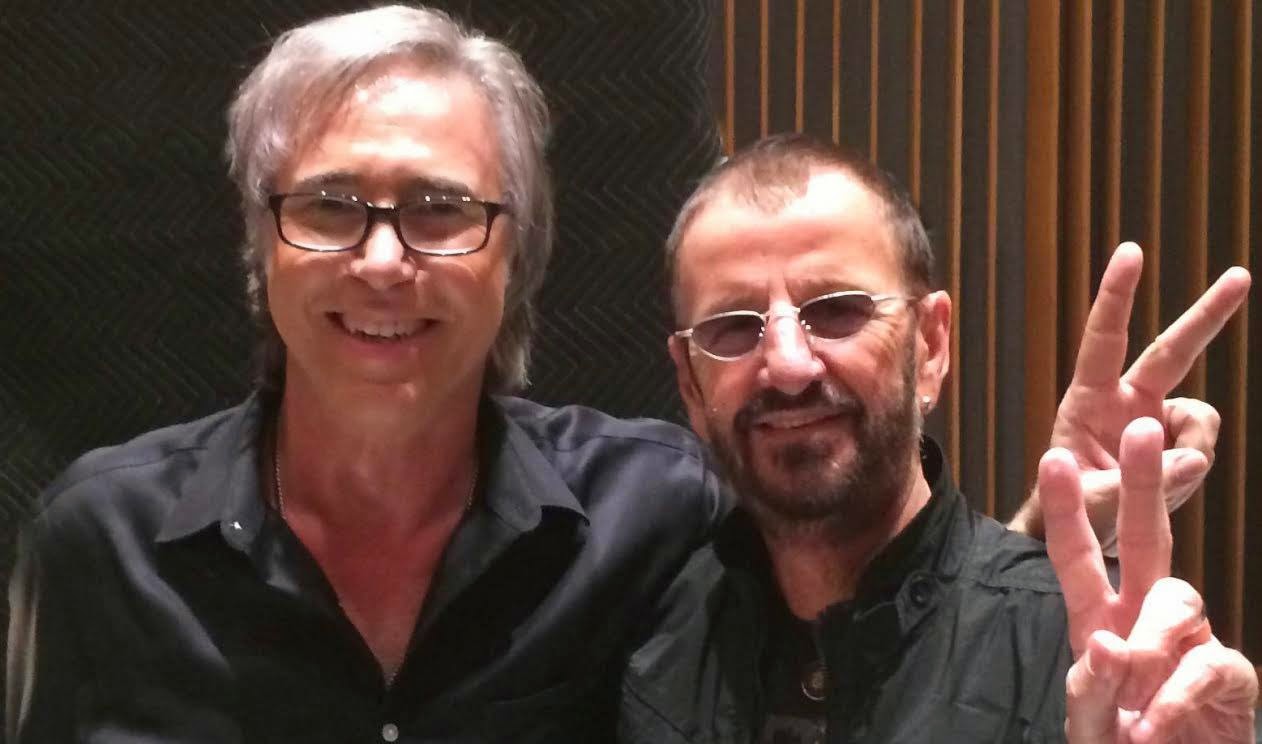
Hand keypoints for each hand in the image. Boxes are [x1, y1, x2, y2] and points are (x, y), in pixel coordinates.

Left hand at [1012, 242, 1249, 551]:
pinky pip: (1202, 449)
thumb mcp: (1094, 502)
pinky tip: (1164, 486)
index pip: (1104, 338)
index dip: (1117, 295)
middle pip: (1173, 351)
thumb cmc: (1070, 512)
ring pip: (1201, 420)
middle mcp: (1125, 401)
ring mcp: (1155, 421)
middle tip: (1240, 275)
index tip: (1131, 252)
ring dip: (1188, 454)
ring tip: (1149, 486)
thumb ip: (1138, 484)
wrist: (1082, 536)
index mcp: (1088, 401)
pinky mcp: (1177, 443)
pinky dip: (1190, 470)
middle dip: (1208, 314)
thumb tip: (1193, 459)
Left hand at [1041, 418, 1258, 742]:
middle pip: (1148, 537)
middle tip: (1142, 425)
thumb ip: (1090, 688)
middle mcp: (1145, 616)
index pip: (1078, 556)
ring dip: (1149, 646)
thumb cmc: (1119, 743)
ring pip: (1176, 603)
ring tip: (1130, 705)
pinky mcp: (1228, 674)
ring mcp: (1190, 640)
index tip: (1051, 458)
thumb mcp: (1089, 720)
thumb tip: (1106, 643)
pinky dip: (1175, 699)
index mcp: (1100, 618)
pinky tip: (1152, 728)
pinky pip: (1205, 665)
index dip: (1066, 510)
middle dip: (1142, 482)